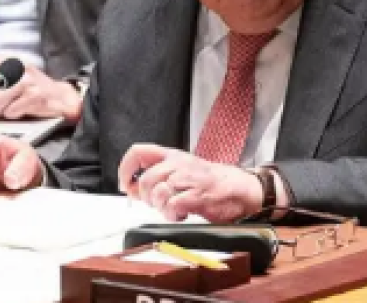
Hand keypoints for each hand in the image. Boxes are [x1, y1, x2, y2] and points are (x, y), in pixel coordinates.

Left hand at [0, 56, 82, 121]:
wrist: (58, 96)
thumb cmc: (28, 87)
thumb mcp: (6, 76)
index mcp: (5, 59)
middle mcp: (16, 66)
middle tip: (1, 101)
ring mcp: (26, 80)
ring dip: (1, 110)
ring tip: (11, 105)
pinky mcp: (35, 95)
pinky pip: (11, 111)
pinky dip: (14, 114)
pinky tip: (22, 108)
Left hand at [118, 144, 262, 222]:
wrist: (240, 187)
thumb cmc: (209, 181)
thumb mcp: (181, 171)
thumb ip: (157, 178)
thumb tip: (131, 189)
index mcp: (173, 156)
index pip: (139, 152)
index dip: (125, 170)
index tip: (126, 185)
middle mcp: (180, 164)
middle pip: (146, 179)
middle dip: (146, 198)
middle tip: (156, 204)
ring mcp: (190, 178)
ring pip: (159, 192)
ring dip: (161, 207)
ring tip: (172, 209)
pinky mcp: (199, 195)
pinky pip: (174, 205)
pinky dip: (173, 214)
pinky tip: (181, 214)